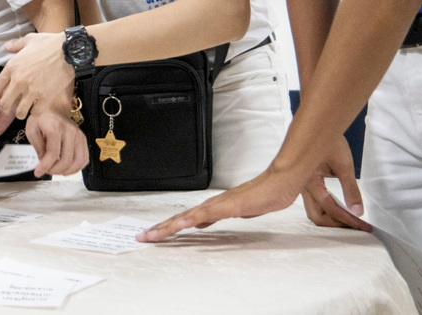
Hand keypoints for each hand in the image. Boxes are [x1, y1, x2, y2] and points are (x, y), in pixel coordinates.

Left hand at [0, 32, 71, 118]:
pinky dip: (35, 112)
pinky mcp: (46, 97)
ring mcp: (32, 91)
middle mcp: (19, 81)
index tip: (0, 98)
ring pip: (19, 112)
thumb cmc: (49, 43)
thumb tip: (6, 47)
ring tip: (24, 110)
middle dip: (5, 108)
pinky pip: (35, 112)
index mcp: (12, 67)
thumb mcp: (29, 40)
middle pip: (4, 104)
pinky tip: (37, 107)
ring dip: (20, 112)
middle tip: (10, 108)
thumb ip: (15, 45)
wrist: (69, 51)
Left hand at [25, 109, 88, 176]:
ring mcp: (78, 135)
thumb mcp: (32, 130)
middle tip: (46, 171)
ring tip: (55, 171)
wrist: (53, 107)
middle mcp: (70, 131)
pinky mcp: (83, 139)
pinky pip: (84, 158)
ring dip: (66, 171)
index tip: (38, 172)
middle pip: (66, 159)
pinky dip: (76, 167)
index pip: (52, 153)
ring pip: (78, 162)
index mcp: (55, 128)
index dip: (45, 166)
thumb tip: (43, 161)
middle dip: (55, 170)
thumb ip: (37, 146)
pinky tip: (67, 169)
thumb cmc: (41, 118)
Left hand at [136, 166, 304, 241]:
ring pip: (186, 217)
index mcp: (211, 207)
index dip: (166, 227)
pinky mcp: (226, 206)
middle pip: (178, 218)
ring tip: (152, 235)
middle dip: (159, 229)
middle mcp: (210, 204)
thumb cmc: (263, 195)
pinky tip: (178, 226)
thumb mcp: (236, 212)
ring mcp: (217, 205)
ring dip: (167, 226)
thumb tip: (200, 223)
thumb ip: (216, 216)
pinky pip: (204, 215)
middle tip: (141, 237)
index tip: (152, 235)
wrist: (280, 183)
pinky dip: (189, 220)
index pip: (183, 219)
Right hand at [300, 135, 370, 230]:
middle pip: (317, 216)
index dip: (349, 220)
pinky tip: (339, 206)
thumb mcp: (344, 165)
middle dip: (336, 225)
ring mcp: (302, 184)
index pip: (331, 209)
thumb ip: (351, 190)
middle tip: (356, 226)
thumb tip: (358, 211)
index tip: (365, 226)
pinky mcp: (306, 181)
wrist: (317, 125)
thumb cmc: (328, 141)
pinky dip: (327, 208)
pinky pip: (314, 201)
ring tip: (350, 218)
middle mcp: (303, 187)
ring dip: (331, 217)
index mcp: (310, 183)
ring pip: (314, 210)